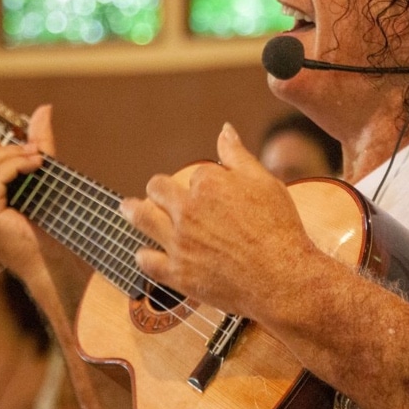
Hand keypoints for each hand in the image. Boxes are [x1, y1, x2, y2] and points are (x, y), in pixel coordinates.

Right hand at [0, 105, 55, 280]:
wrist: (57, 263)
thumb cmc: (50, 225)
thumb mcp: (41, 176)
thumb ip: (38, 144)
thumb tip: (44, 108)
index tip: (20, 146)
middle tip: (31, 149)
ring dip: (8, 154)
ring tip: (36, 156)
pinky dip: (13, 166)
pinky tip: (35, 165)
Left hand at [119, 123, 320, 324]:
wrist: (282, 279)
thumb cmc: (279, 229)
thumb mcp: (264, 183)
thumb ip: (239, 156)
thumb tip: (224, 130)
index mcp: (208, 183)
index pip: (196, 173)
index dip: (207, 182)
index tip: (216, 192)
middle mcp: (187, 210)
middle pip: (158, 188)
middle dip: (158, 188)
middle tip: (156, 191)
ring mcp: (179, 242)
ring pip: (142, 218)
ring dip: (132, 209)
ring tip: (127, 207)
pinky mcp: (177, 273)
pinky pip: (147, 261)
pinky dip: (143, 255)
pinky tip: (143, 252)